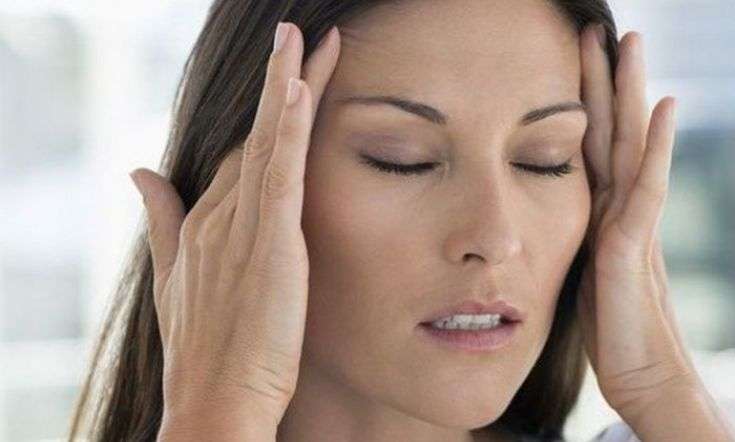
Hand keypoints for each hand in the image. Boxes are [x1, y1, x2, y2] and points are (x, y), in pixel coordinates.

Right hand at [129, 22, 339, 435]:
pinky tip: (298, 90)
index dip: (265, 112)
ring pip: (268, 143)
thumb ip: (162, 220)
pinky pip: (279, 176)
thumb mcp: (176, 277)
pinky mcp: (268, 244)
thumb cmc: (204, 347)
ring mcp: (241, 226)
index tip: (286, 73)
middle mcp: (221, 214)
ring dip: (286, 86)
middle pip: (257, 135)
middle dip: (279, 81)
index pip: (243, 151)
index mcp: (208, 220)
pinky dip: (287, 132)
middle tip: (295, 33)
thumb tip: (137, 172)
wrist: (213, 400)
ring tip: (303, 38)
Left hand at [576, 25, 700, 421]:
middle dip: (608, 81)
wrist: (642, 377)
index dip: (585, 104)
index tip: (579, 62)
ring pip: (630, 145)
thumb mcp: (582, 273)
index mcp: (600, 214)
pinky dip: (656, 147)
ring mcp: (632, 224)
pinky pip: (646, 188)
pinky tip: (663, 107)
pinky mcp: (634, 248)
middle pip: (613, 132)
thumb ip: (574, 240)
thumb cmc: (611, 331)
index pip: (591, 147)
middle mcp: (620, 208)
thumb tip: (552, 223)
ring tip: (633, 43)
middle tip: (607, 30)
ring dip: (631, 93)